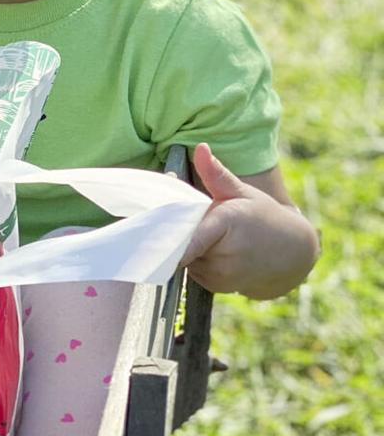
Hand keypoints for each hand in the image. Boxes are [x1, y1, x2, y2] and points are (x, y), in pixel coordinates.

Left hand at [182, 144, 318, 298]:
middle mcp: (224, 253)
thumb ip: (216, 173)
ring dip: (190, 249)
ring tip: (213, 238)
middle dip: (182, 233)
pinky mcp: (217, 287)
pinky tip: (216, 253)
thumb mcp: (242, 192)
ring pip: (185, 258)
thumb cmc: (264, 217)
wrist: (292, 253)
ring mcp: (222, 274)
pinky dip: (197, 262)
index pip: (189, 238)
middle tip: (199, 223)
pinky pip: (193, 272)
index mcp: (227, 222)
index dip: (167, 240)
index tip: (144, 238)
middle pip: (182, 242)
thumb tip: (200, 148)